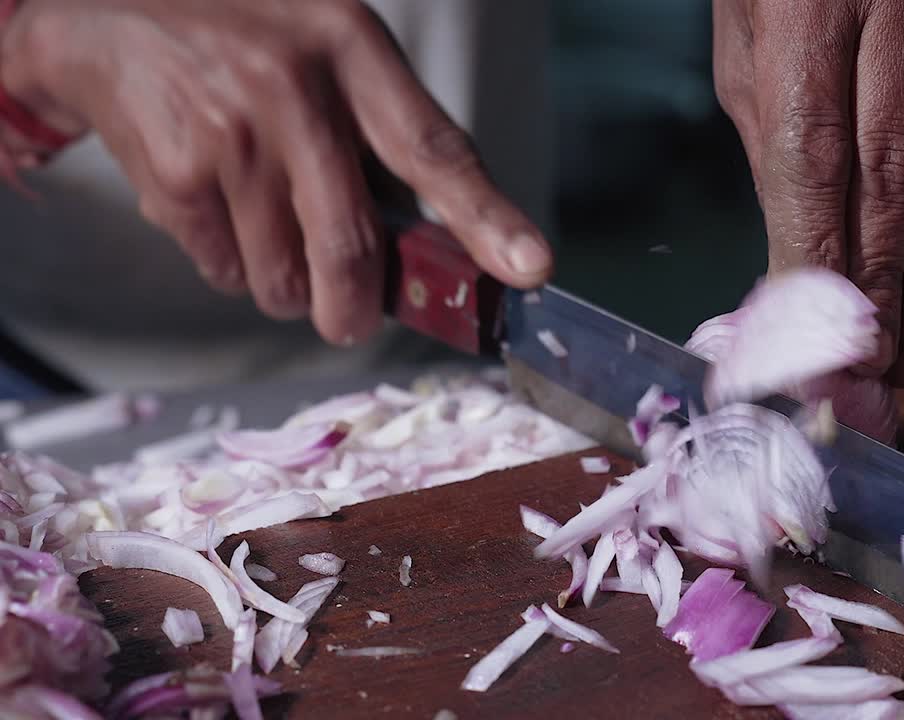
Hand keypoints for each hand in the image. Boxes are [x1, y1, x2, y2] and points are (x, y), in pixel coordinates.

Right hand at [0, 0, 552, 344]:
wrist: (101, 10)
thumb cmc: (240, 34)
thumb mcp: (324, 44)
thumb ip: (378, 130)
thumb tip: (432, 247)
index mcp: (349, 46)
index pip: (435, 148)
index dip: (486, 218)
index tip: (529, 267)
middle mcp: (293, 89)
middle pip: (351, 247)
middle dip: (355, 308)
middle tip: (350, 321)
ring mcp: (230, 135)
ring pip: (284, 277)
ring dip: (285, 282)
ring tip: (264, 224)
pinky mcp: (176, 176)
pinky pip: (226, 270)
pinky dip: (231, 263)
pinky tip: (216, 204)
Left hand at [713, 0, 903, 388]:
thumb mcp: (747, 40)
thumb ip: (773, 139)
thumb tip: (794, 248)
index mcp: (814, 10)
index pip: (818, 156)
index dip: (819, 256)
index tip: (810, 335)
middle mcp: (896, 24)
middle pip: (892, 178)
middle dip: (878, 287)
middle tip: (861, 368)